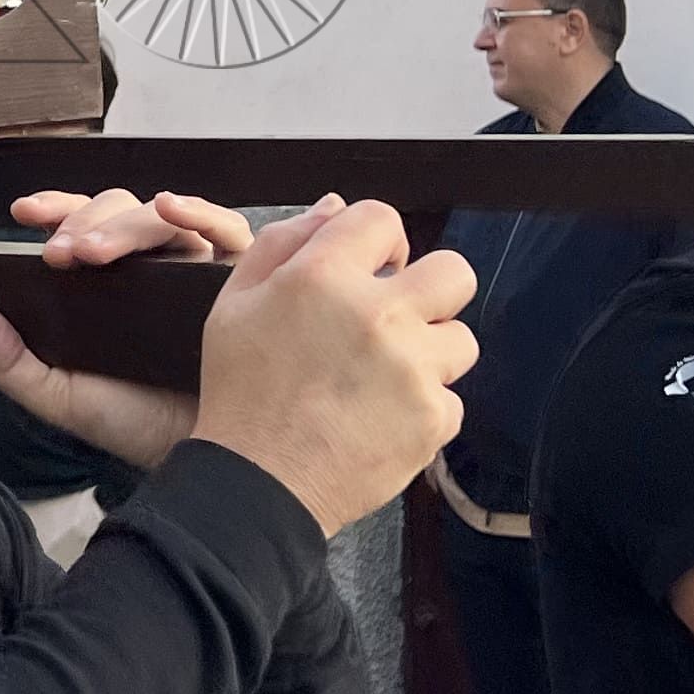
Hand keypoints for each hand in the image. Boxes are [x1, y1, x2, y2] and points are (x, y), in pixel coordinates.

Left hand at [0, 191, 253, 473]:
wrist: (189, 458)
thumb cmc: (128, 423)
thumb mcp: (58, 396)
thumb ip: (9, 361)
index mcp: (105, 283)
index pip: (81, 225)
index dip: (56, 208)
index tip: (22, 213)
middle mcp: (149, 267)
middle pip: (122, 210)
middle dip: (87, 221)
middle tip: (63, 255)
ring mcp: (193, 270)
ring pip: (166, 216)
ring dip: (128, 223)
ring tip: (97, 252)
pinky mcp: (234, 281)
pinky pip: (228, 232)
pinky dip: (203, 212)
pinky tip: (176, 211)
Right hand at [186, 198, 477, 534]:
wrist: (257, 485)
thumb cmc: (241, 391)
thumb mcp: (233, 303)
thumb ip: (283, 244)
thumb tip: (334, 208)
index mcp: (322, 276)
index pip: (384, 219)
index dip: (379, 243)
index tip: (369, 270)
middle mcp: (377, 314)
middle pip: (454, 271)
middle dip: (431, 291)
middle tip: (397, 320)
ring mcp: (412, 368)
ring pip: (460, 339)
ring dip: (429, 354)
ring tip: (383, 379)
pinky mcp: (432, 418)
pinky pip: (451, 399)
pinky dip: (422, 410)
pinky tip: (380, 420)